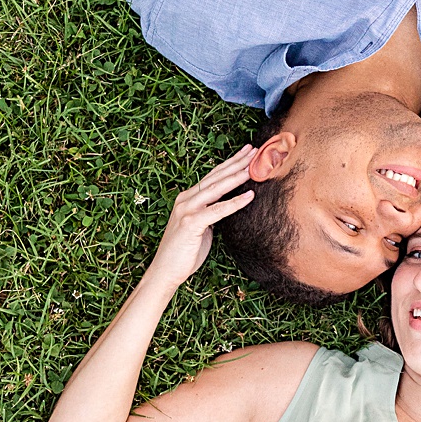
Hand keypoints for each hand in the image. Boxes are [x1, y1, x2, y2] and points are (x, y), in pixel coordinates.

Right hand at [145, 146, 255, 291]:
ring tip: (254, 167)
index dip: (230, 163)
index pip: (213, 176)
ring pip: (217, 188)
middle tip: (255, 151)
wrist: (166, 270)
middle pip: (216, 176)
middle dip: (236, 163)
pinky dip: (235, 202)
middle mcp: (186, 199)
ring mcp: (187, 209)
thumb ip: (211, 213)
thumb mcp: (201, 227)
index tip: (247, 153)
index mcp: (188, 198)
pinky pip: (218, 210)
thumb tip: (229, 206)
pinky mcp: (191, 222)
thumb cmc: (184, 252)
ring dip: (237, 176)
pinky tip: (250, 196)